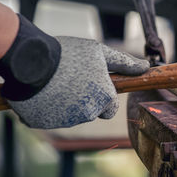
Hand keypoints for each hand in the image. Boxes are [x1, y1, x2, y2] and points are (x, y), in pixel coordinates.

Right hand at [0, 15, 149, 128]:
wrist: (30, 60)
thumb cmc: (68, 53)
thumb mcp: (99, 52)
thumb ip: (124, 63)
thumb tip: (145, 67)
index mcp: (104, 97)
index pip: (111, 108)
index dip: (103, 97)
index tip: (92, 85)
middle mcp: (88, 113)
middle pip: (90, 112)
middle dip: (84, 101)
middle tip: (70, 81)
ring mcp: (65, 120)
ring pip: (70, 116)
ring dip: (65, 104)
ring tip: (54, 83)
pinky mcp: (45, 124)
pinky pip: (49, 118)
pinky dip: (47, 108)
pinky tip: (41, 91)